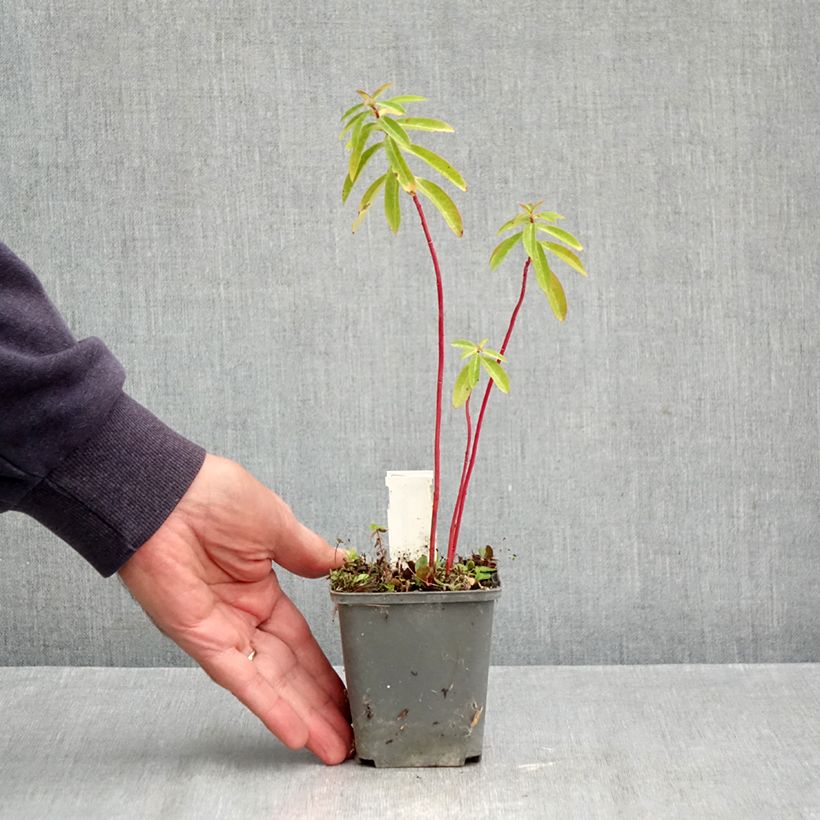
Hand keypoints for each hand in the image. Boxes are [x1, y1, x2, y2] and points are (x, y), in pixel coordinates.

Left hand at [118, 453, 351, 763]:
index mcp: (260, 590)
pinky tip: (294, 729)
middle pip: (290, 669)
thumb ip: (309, 553)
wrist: (167, 492)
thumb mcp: (278, 525)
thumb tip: (343, 562)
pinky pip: (239, 677)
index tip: (351, 687)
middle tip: (350, 733)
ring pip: (270, 681)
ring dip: (301, 714)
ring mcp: (222, 631)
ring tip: (333, 744)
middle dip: (320, 703)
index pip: (300, 640)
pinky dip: (266, 703)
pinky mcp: (200, 639)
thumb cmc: (214, 496)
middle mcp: (242, 617)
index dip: (325, 666)